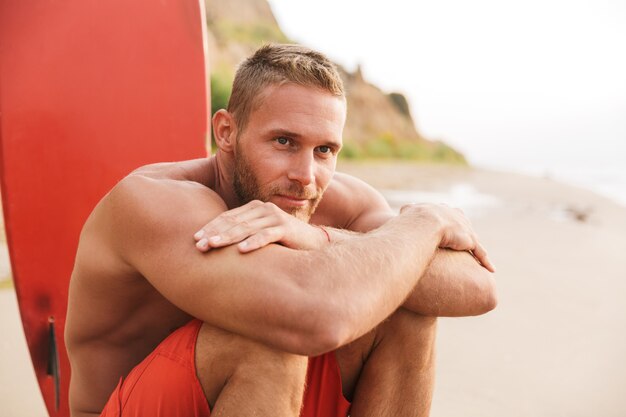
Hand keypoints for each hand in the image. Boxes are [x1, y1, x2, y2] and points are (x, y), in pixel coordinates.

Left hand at [193, 200, 328, 252]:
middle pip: (233, 222)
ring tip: (213, 245)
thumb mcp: (260, 235)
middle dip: (214, 233)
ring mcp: (275, 217)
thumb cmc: (283, 242)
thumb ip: (244, 235)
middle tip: (198, 245)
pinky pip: (266, 235)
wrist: (314, 243)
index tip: (195, 239)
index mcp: (254, 209)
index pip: (227, 217)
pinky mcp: (286, 228)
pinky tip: (241, 251)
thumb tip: (217, 247)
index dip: (210, 227)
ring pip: (246, 228)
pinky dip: (253, 243)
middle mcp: (263, 209)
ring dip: (228, 237)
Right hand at [401, 203, 495, 272]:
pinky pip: (480, 252)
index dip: (449, 223)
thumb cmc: (414, 218)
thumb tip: (402, 212)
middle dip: (464, 233)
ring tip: (479, 258)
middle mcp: (457, 216)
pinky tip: (490, 269)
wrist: (425, 222)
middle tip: (463, 243)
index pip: (449, 215)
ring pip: (474, 240)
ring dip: (476, 248)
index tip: (448, 229)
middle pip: (464, 225)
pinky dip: (485, 260)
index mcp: (443, 209)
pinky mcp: (470, 240)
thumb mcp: (409, 211)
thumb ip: (407, 211)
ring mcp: (465, 228)